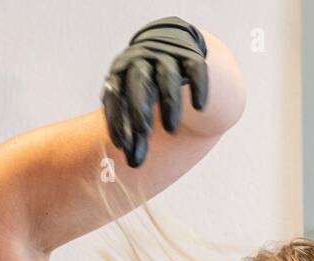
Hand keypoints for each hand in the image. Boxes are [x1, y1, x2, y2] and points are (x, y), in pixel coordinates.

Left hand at [102, 16, 208, 167]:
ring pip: (167, 76)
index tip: (122, 146)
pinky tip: (198, 106)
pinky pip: (195, 68)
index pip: (115, 95)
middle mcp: (141, 60)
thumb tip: (134, 164)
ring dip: (169, 102)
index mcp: (121, 72)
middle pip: (139, 81)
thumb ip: (135, 132)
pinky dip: (198, 86)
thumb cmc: (146, 86)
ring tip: (171, 130)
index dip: (117, 120)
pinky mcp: (190, 55)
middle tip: (144, 133)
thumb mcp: (134, 103)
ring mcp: (166, 55)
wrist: (168, 43)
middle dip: (139, 107)